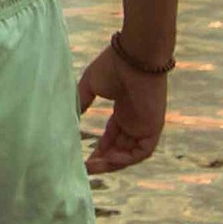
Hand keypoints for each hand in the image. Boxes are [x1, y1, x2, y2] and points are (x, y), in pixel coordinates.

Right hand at [76, 43, 168, 175]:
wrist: (135, 55)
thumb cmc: (114, 65)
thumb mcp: (91, 85)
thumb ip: (81, 102)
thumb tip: (68, 118)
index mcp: (124, 109)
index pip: (112, 136)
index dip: (99, 148)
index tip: (83, 158)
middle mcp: (135, 120)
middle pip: (120, 147)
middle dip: (103, 160)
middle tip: (84, 168)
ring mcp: (145, 124)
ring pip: (130, 153)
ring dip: (112, 163)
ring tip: (92, 167)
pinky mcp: (153, 127)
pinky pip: (142, 152)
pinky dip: (126, 159)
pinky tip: (109, 159)